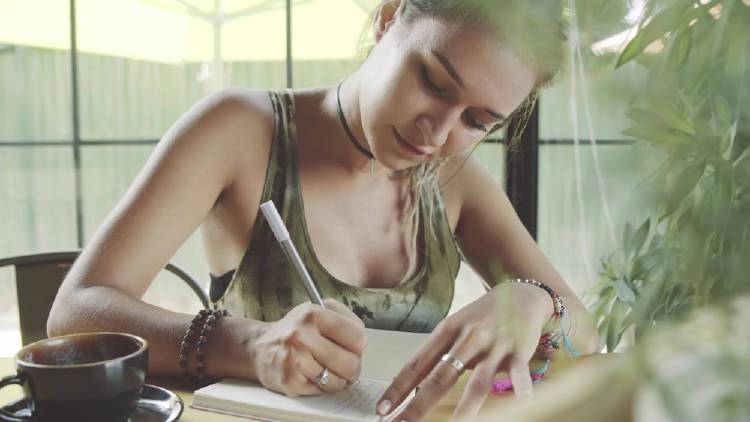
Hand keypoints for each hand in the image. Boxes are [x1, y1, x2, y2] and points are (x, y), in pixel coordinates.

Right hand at [251, 299, 366, 396]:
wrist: (260, 347)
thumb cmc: (296, 330)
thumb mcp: (318, 311)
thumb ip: (345, 320)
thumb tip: (362, 343)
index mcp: (312, 314)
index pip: (357, 336)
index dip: (358, 345)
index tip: (352, 346)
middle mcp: (301, 335)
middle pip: (351, 362)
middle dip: (352, 367)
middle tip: (345, 363)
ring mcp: (294, 359)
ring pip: (339, 380)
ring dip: (339, 378)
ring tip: (330, 369)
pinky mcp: (290, 381)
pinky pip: (323, 390)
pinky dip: (325, 386)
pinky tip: (315, 375)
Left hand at [377, 283, 553, 420]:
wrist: (520, 293)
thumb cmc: (481, 317)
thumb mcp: (454, 328)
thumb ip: (438, 354)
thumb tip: (413, 384)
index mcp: (446, 331)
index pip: (416, 364)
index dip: (398, 388)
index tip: (383, 409)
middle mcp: (467, 338)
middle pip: (440, 377)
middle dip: (420, 404)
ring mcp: (493, 345)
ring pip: (477, 382)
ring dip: (465, 409)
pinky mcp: (519, 351)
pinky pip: (519, 373)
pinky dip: (521, 389)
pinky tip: (521, 404)